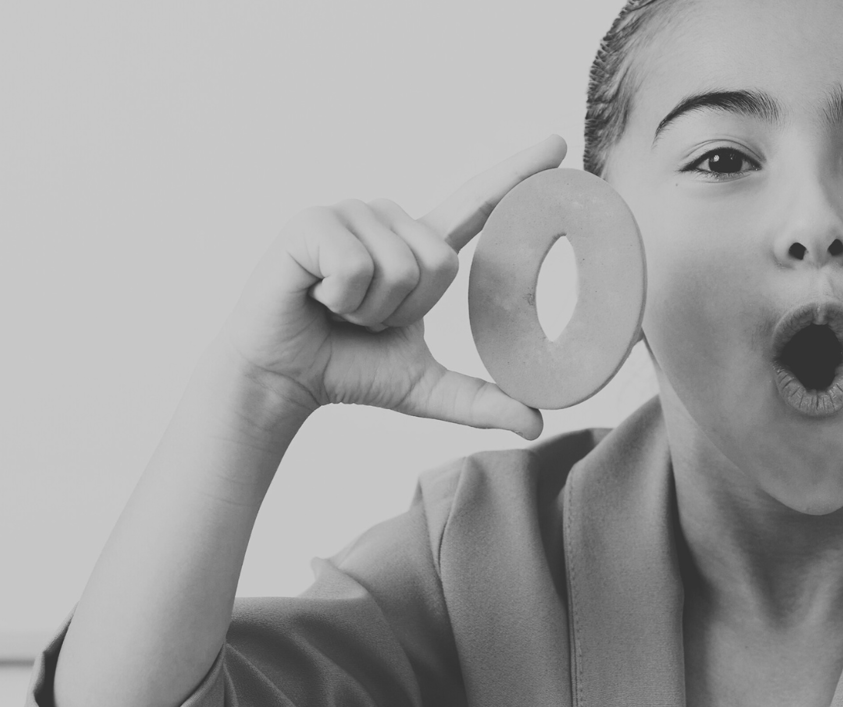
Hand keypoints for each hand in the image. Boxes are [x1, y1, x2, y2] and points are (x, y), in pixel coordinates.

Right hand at [217, 135, 567, 438]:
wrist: (283, 380)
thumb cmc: (350, 370)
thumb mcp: (427, 388)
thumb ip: (482, 400)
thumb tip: (537, 426)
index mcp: (420, 246)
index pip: (479, 203)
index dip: (518, 174)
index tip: (559, 144)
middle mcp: (388, 219)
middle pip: (441, 262)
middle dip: (407, 311)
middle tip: (366, 320)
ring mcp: (350, 214)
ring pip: (400, 267)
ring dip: (371, 310)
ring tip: (338, 309)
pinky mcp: (313, 221)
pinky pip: (358, 267)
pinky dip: (341, 302)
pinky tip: (315, 298)